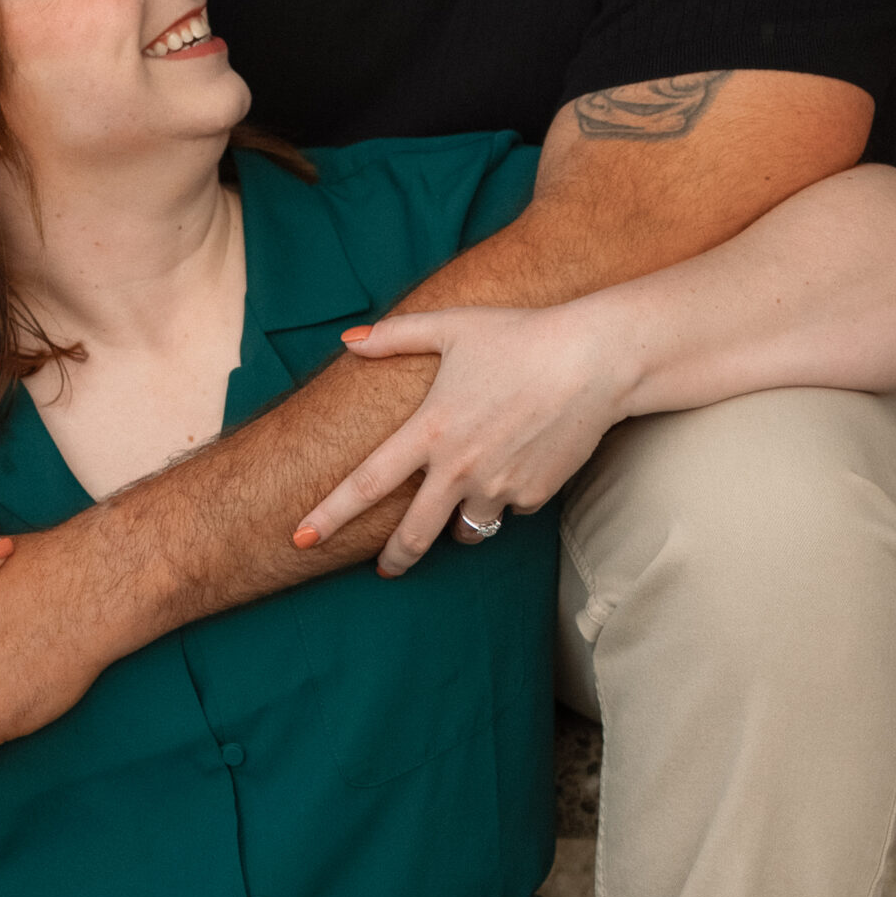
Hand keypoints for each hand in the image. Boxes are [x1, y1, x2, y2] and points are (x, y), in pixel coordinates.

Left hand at [293, 305, 632, 576]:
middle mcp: (459, 467)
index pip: (366, 483)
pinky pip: (510, 510)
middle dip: (394, 559)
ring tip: (464, 502)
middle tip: (385, 569)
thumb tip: (348, 339)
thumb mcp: (452, 327)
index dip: (329, 516)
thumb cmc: (520, 335)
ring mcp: (499, 486)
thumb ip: (395, 335)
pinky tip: (520, 464)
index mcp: (430, 430)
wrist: (595, 359)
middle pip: (413, 534)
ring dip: (458, 527)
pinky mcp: (534, 496)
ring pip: (466, 530)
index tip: (300, 539)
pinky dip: (507, 499)